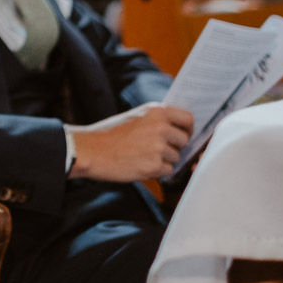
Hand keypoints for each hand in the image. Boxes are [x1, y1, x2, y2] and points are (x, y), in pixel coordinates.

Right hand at [69, 102, 193, 181]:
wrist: (93, 151)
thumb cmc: (111, 134)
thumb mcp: (137, 116)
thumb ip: (158, 119)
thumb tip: (179, 129)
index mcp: (157, 112)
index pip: (188, 119)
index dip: (187, 129)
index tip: (183, 134)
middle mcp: (161, 127)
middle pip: (184, 140)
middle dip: (174, 147)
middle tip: (157, 149)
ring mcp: (158, 146)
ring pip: (176, 157)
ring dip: (164, 160)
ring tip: (144, 156)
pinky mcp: (154, 165)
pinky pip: (168, 170)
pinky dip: (157, 171)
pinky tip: (141, 164)